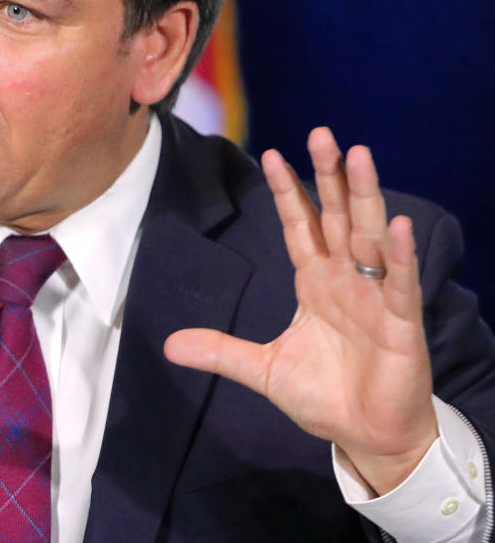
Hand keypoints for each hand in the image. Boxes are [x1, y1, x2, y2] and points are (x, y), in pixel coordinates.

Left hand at [164, 127, 435, 494]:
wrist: (365, 436)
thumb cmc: (324, 396)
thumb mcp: (262, 369)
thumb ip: (220, 351)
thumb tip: (168, 345)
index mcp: (315, 283)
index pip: (299, 225)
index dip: (286, 191)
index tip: (270, 153)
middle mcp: (346, 279)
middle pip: (336, 215)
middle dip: (328, 175)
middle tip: (321, 132)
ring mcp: (375, 297)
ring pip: (370, 235)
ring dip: (366, 195)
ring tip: (359, 154)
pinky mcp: (401, 323)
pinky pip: (401, 282)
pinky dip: (401, 254)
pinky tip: (398, 224)